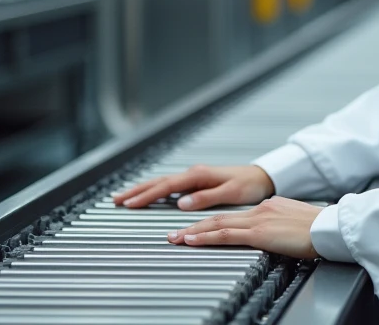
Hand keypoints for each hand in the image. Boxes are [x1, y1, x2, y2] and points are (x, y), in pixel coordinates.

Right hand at [112, 164, 275, 209]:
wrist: (263, 176)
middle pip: (159, 182)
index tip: (129, 204)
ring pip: (162, 183)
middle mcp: (194, 174)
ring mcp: (194, 177)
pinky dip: (155, 190)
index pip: (166, 186)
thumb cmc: (250, 184)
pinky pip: (170, 186)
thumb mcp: (231, 192)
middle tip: (115, 200)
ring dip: (143, 190)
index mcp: (199, 175)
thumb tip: (182, 203)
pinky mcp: (197, 182)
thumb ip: (206, 197)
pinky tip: (148, 196)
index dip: (147, 196)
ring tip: (124, 198)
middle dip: (136, 191)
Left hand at [168, 197, 322, 258]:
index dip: (213, 221)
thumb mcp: (294, 221)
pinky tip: (192, 241)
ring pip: (217, 224)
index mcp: (269, 206)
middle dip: (194, 226)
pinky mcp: (259, 233)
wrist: (328, 227)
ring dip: (193, 232)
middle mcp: (260, 210)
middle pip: (220, 217)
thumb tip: (274, 231)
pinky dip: (205, 237)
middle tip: (175, 233)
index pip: (235, 215)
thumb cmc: (318, 228)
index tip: (199, 228)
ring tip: (175, 238)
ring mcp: (258, 220)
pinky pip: (226, 234)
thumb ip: (279, 223)